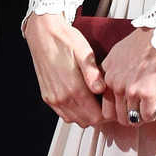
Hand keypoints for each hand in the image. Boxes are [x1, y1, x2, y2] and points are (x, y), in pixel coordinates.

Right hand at [24, 12, 106, 128]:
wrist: (43, 33)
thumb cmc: (65, 40)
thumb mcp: (84, 53)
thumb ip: (93, 74)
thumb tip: (101, 89)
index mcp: (73, 89)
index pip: (96, 117)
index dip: (107, 114)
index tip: (111, 104)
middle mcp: (62, 98)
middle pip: (86, 121)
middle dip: (98, 116)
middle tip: (104, 102)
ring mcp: (53, 99)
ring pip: (74, 120)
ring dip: (85, 114)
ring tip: (93, 100)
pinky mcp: (47, 96)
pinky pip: (63, 114)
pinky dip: (73, 112)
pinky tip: (79, 98)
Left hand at [99, 26, 155, 126]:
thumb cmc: (144, 40)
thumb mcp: (117, 51)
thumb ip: (111, 67)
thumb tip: (113, 77)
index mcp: (108, 74)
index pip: (104, 102)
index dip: (113, 109)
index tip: (122, 110)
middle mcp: (116, 84)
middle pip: (115, 115)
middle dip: (125, 118)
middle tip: (135, 116)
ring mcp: (131, 90)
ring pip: (130, 118)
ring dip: (139, 119)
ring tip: (146, 115)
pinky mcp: (147, 94)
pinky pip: (146, 115)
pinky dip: (151, 116)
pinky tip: (154, 112)